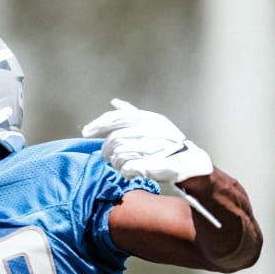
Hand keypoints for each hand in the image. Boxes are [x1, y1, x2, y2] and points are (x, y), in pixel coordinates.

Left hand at [82, 98, 212, 183]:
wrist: (190, 163)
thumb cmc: (167, 144)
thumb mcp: (152, 124)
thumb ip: (132, 113)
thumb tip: (114, 102)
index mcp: (148, 119)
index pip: (116, 118)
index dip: (97, 124)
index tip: (84, 132)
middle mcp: (150, 131)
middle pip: (114, 139)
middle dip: (107, 150)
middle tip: (107, 156)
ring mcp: (151, 148)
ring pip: (118, 155)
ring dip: (116, 162)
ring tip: (121, 164)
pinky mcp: (151, 165)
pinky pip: (126, 168)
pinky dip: (124, 171)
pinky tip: (128, 171)